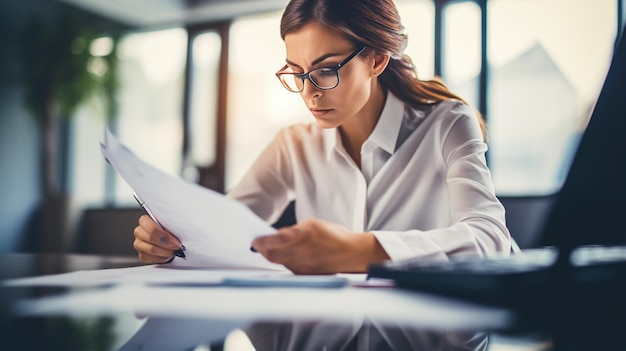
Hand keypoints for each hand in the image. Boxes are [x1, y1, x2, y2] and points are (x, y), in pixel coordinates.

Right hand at [133, 215, 182, 263]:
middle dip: (166, 244)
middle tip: (177, 246)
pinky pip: (149, 258)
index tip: (175, 241)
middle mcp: (139, 231)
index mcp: (145, 221)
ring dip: (165, 251)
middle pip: (150, 238)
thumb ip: (171, 226)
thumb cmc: (168, 231)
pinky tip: (166, 255)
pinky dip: (160, 257)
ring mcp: (138, 244)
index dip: (164, 235)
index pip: (151, 227)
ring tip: (173, 251)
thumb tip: (179, 230)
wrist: (167, 241)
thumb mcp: (170, 226)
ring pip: (151, 249)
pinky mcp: (141, 255)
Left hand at [250, 218, 388, 273]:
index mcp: (302, 236)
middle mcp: (300, 253)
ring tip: (273, 249)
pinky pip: (289, 268)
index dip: (260, 241)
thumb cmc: (334, 236)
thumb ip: (293, 231)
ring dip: (273, 255)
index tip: (255, 240)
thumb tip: (277, 236)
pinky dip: (285, 261)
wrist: (351, 253)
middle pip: (271, 255)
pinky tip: (288, 256)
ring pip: (279, 262)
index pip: (273, 241)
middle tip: (259, 245)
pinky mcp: (306, 274)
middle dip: (262, 250)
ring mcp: (302, 266)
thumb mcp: (312, 224)